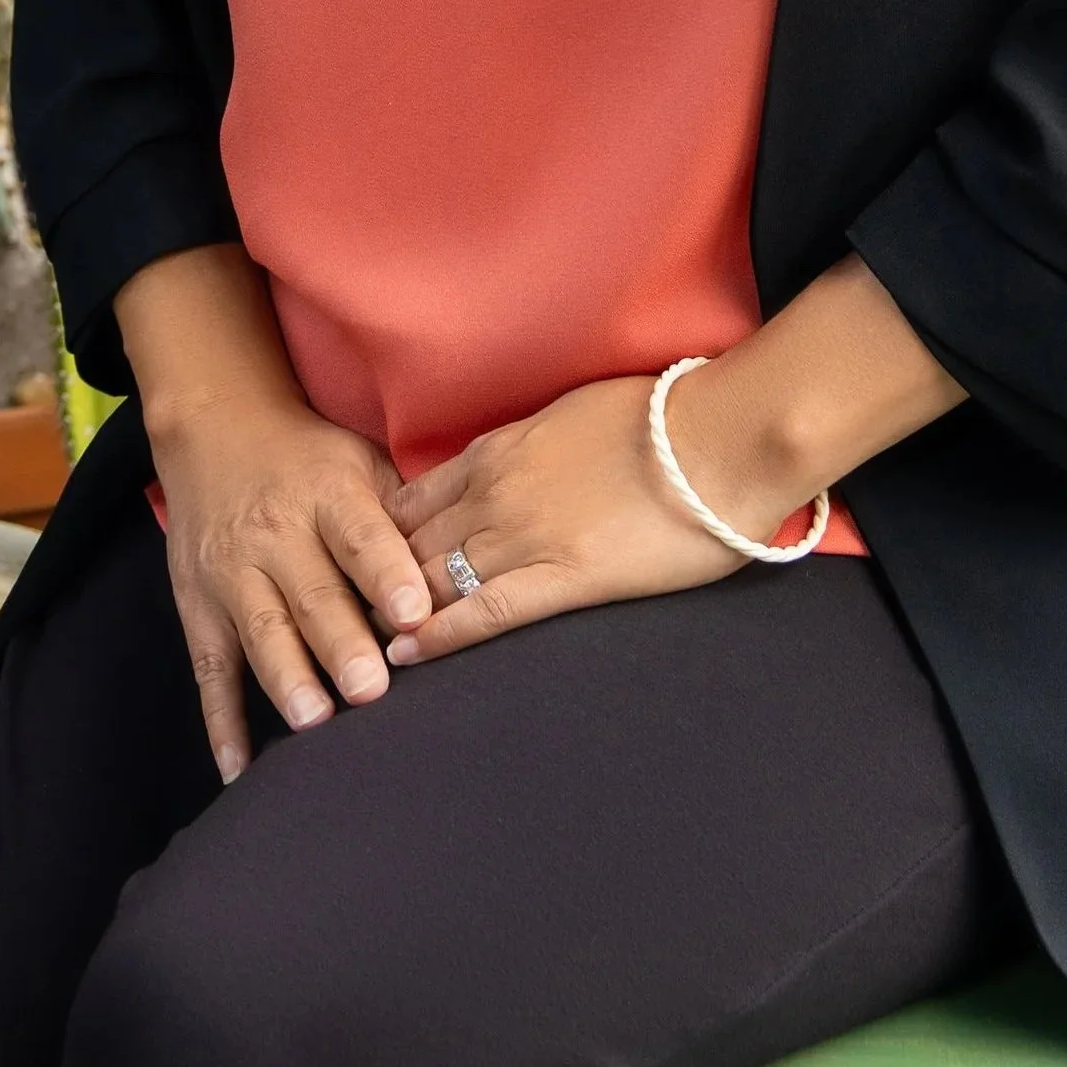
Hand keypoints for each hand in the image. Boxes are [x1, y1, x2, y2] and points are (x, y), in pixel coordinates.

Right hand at [150, 393, 432, 780]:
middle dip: (342, 644)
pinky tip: (237, 767)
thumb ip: (402, 513)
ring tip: (313, 720)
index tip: (416, 613)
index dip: (388, 574)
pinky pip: (209, 668)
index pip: (361, 537)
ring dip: (287, 678)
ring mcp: (232, 573)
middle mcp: (277, 533)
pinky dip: (220, 722)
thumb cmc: (310, 459)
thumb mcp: (358, 462)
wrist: (216, 431)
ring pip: (262, 630)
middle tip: (373, 689)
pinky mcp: (199, 607)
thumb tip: (459, 566)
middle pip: (313, 594)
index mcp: (327, 495)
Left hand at [387, 367, 793, 664]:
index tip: (362, 564)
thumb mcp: (573, 411)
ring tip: (362, 644)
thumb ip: (530, 442)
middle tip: (346, 615)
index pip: (414, 498)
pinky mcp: (565, 579)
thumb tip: (510, 463)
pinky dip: (438, 635)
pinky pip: (484, 612)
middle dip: (375, 580)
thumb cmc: (662, 418)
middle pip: (411, 543)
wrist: (720, 439)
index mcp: (500, 448)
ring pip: (435, 577)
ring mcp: (526, 536)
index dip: (381, 535)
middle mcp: (497, 491)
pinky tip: (407, 654)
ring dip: (395, 610)